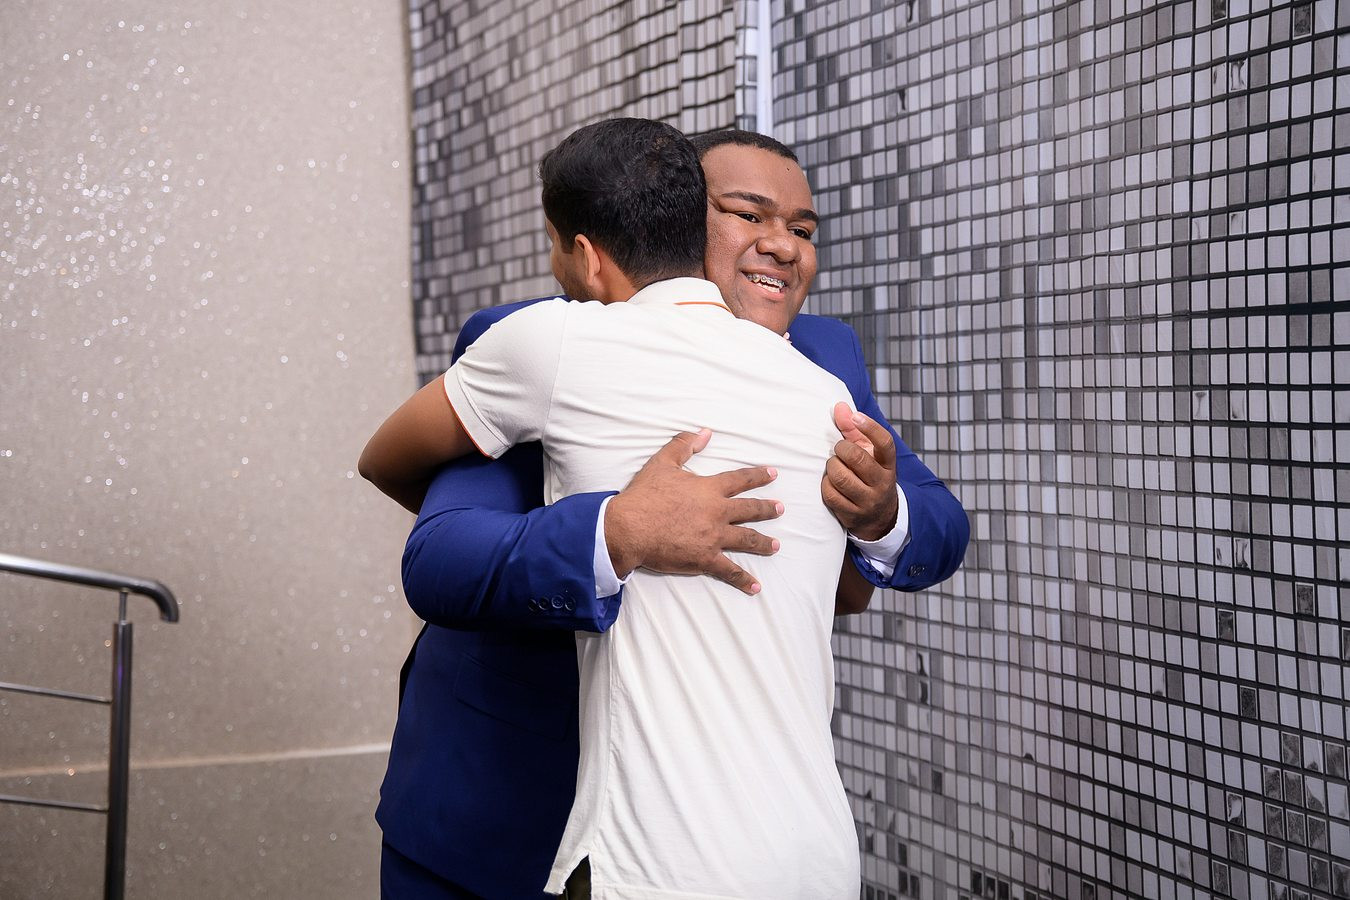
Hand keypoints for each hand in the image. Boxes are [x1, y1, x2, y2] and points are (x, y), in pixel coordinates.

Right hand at [605, 429, 782, 594]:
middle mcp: (717, 512)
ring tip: (776, 546)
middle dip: (767, 509)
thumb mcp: (662, 463)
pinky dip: (743, 579)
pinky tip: (755, 586)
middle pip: (750, 510)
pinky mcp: (705, 559)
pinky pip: (729, 570)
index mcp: (708, 489)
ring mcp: (713, 537)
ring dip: (763, 543)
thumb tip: (704, 432)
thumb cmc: (644, 495)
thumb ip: (684, 445)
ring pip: (746, 540)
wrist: (629, 528)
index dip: (758, 475)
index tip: (773, 474)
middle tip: (780, 509)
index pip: (740, 480)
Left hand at [823, 402, 897, 541]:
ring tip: (833, 466)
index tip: (856, 417)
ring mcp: (868, 501)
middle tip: (839, 449)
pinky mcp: (853, 515)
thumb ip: (853, 431)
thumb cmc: (868, 476)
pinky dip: (826, 485)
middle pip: (858, 458)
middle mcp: (882, 483)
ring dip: (831, 467)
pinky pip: (830, 495)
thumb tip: (840, 407)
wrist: (879, 517)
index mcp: (888, 464)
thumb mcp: (867, 453)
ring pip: (841, 477)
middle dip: (842, 449)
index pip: (885, 443)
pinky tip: (830, 483)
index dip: (870, 427)